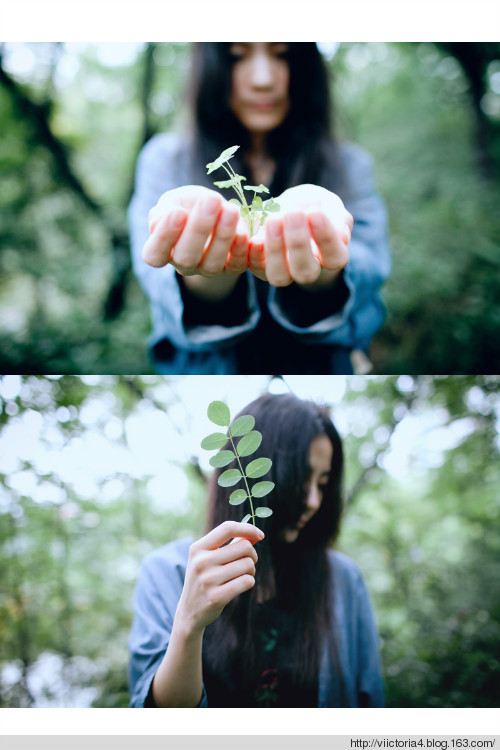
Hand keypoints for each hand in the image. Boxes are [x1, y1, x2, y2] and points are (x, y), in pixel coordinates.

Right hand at [143, 186, 249, 277]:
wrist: (217, 211)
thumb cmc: (189, 205)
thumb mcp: (173, 201)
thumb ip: (165, 210)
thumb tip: (169, 216)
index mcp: (162, 251)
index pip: (155, 254)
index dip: (164, 237)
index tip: (176, 212)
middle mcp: (183, 265)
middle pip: (185, 258)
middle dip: (199, 229)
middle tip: (210, 201)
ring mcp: (208, 269)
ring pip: (212, 264)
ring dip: (222, 237)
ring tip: (230, 210)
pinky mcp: (232, 268)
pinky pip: (237, 266)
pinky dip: (241, 250)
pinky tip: (243, 232)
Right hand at [176, 521, 263, 635]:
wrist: (189, 611)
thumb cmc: (205, 579)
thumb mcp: (210, 558)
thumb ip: (231, 545)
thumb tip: (255, 535)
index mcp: (198, 548)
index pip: (227, 528)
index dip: (248, 529)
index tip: (260, 535)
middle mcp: (201, 562)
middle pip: (243, 547)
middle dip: (252, 554)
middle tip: (248, 563)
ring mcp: (207, 580)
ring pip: (248, 564)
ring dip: (251, 570)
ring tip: (243, 575)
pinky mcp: (216, 597)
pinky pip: (246, 581)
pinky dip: (249, 582)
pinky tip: (241, 585)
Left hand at [248, 184, 352, 287]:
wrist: (283, 208)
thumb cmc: (311, 205)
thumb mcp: (326, 203)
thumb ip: (336, 217)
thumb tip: (342, 237)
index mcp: (330, 256)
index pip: (335, 258)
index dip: (327, 238)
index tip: (316, 212)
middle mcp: (307, 270)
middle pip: (306, 272)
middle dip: (299, 243)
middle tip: (293, 214)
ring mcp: (283, 272)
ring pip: (279, 276)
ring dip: (276, 250)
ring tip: (274, 220)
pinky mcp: (260, 267)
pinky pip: (256, 268)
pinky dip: (254, 253)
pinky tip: (254, 236)